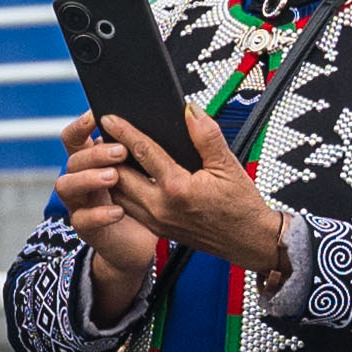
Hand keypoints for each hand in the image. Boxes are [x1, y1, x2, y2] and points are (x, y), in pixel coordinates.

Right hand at [55, 112, 161, 318]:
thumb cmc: (151, 199)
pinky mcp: (87, 227)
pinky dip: (98, 214)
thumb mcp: (158, 168)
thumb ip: (161, 144)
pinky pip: (83, 219)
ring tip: (113, 176)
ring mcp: (81, 203)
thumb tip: (184, 113)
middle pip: (73, 159)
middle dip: (94, 153)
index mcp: (95, 160)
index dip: (81, 125)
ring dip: (86, 178)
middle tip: (120, 151)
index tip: (97, 115)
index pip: (76, 137)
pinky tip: (119, 211)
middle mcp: (83, 178)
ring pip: (66, 185)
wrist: (144, 242)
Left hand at [108, 105, 291, 283]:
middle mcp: (161, 207)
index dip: (124, 132)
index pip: (143, 152)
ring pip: (119, 194)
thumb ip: (206, 135)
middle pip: (120, 175)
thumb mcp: (228, 165)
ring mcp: (156, 221)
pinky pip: (129, 207)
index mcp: (178, 188)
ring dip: (111, 174)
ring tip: (108, 154)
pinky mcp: (157, 229)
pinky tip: (123, 178)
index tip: (109, 117)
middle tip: (103, 135)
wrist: (248, 240)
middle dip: (108, 154)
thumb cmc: (241, 206)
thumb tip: (190, 110)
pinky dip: (121, 191)